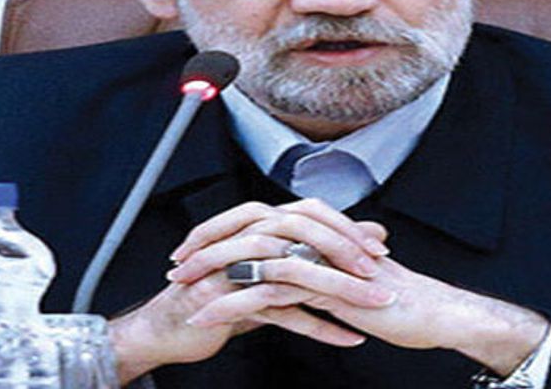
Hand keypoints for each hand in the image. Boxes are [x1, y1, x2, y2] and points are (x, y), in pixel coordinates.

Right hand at [108, 199, 389, 383]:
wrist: (170, 327)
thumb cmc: (222, 296)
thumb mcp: (273, 269)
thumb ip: (317, 250)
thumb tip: (368, 233)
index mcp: (256, 226)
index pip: (308, 213)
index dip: (344, 228)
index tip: (379, 247)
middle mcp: (245, 241)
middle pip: (303, 235)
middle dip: (345, 252)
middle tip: (379, 272)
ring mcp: (235, 270)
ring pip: (295, 273)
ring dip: (340, 290)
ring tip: (373, 306)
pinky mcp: (228, 302)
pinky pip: (281, 313)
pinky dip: (318, 326)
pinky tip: (348, 337)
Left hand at [172, 199, 549, 375]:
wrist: (434, 313)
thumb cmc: (394, 299)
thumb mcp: (344, 280)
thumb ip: (317, 268)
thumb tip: (290, 270)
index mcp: (317, 229)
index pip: (257, 218)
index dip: (221, 229)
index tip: (192, 247)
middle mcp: (315, 235)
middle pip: (247, 228)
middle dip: (206, 244)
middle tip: (176, 262)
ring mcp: (320, 257)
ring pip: (252, 256)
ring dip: (211, 272)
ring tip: (182, 289)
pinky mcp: (325, 285)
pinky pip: (269, 290)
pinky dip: (234, 301)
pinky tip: (210, 314)